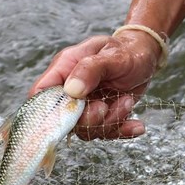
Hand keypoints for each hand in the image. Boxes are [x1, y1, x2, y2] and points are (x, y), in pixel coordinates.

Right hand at [29, 30, 160, 139]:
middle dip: (88, 119)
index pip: (40, 94)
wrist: (144, 57)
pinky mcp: (102, 118)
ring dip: (111, 121)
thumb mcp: (111, 55)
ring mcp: (85, 107)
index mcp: (64, 70)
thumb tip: (71, 90)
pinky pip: (107, 133)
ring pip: (87, 130)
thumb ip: (90, 69)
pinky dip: (124, 130)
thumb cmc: (125, 51)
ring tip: (128, 101)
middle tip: (105, 105)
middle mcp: (71, 92)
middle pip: (64, 120)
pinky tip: (138, 126)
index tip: (69, 113)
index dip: (46, 110)